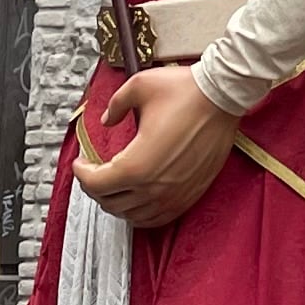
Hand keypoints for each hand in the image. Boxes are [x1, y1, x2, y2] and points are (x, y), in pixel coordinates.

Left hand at [69, 66, 236, 231]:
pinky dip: (141, 214)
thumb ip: (115, 105)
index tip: (81, 162)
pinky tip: (137, 200)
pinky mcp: (190, 194)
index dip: (81, 173)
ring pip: (133, 215)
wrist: (223, 97)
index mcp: (137, 164)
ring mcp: (174, 195)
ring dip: (117, 202)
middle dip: (96, 187)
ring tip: (114, 185)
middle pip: (111, 202)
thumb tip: (106, 120)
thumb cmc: (185, 91)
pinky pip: (158, 218)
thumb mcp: (139, 86)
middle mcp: (154, 187)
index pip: (96, 184)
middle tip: (94, 171)